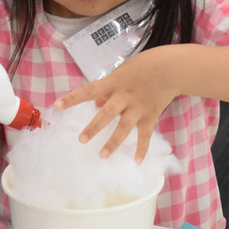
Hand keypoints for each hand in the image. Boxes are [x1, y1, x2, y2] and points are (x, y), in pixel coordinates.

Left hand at [55, 48, 175, 162]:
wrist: (171, 68)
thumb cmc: (143, 66)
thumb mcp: (122, 72)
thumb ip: (108, 89)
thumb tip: (95, 104)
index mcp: (113, 83)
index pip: (88, 90)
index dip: (72, 98)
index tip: (57, 105)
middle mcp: (124, 96)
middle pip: (106, 113)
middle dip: (94, 127)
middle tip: (81, 140)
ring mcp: (138, 107)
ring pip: (124, 127)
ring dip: (113, 142)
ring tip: (102, 155)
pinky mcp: (151, 115)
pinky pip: (145, 135)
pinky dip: (142, 148)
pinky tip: (137, 161)